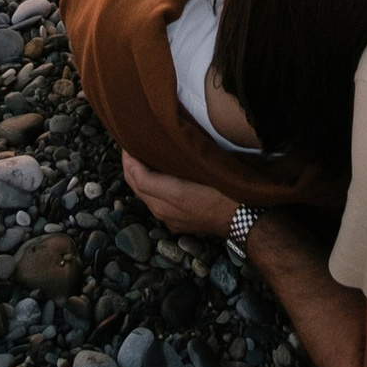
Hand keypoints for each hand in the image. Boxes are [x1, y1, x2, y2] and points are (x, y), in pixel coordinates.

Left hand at [121, 149, 239, 237]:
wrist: (239, 218)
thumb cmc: (220, 192)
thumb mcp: (193, 177)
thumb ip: (164, 169)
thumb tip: (140, 159)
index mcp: (165, 198)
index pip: (136, 177)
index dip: (128, 159)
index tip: (126, 142)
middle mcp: (162, 212)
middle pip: (137, 188)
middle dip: (130, 168)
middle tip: (130, 148)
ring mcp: (169, 219)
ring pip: (146, 196)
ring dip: (139, 179)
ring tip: (141, 159)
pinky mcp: (177, 223)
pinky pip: (156, 204)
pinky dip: (150, 189)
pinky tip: (157, 178)